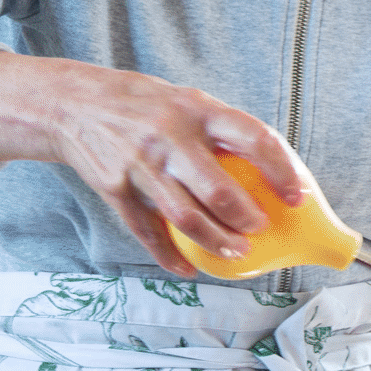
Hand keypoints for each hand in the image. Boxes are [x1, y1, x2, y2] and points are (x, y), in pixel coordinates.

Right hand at [0, 52, 304, 276]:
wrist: (73, 103)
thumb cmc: (144, 104)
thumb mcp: (187, 102)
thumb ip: (221, 130)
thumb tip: (272, 166)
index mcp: (197, 109)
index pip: (252, 138)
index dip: (280, 170)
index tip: (296, 196)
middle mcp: (169, 136)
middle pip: (217, 189)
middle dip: (245, 218)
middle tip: (259, 229)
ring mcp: (139, 164)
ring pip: (184, 217)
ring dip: (215, 241)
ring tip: (235, 251)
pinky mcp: (114, 188)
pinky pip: (146, 231)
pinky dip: (169, 255)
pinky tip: (187, 268)